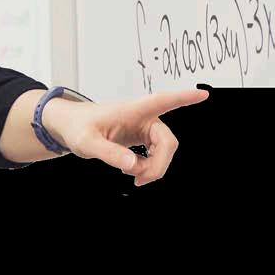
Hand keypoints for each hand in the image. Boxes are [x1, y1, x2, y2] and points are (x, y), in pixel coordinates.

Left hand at [46, 88, 208, 186]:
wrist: (72, 126)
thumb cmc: (78, 127)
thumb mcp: (87, 143)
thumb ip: (109, 153)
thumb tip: (133, 166)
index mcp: (132, 110)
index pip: (162, 101)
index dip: (183, 98)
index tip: (202, 94)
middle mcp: (144, 117)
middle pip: (168, 142)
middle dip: (159, 165)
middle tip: (139, 180)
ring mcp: (145, 127)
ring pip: (165, 151)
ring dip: (154, 168)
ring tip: (133, 176)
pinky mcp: (144, 137)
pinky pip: (158, 154)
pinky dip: (150, 167)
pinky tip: (135, 171)